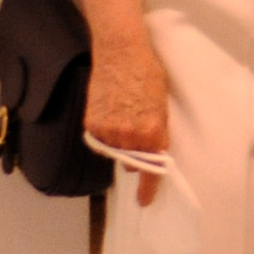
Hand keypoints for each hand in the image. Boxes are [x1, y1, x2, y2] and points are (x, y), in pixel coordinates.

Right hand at [85, 24, 171, 206]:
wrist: (122, 51)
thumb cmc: (148, 73)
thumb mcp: (161, 104)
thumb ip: (156, 131)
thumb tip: (150, 151)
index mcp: (153, 131)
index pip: (152, 169)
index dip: (148, 188)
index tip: (144, 201)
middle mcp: (130, 135)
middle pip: (132, 161)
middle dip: (136, 155)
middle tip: (135, 131)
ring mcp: (108, 130)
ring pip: (114, 150)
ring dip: (119, 142)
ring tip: (123, 114)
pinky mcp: (91, 123)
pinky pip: (99, 139)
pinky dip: (104, 131)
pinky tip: (110, 110)